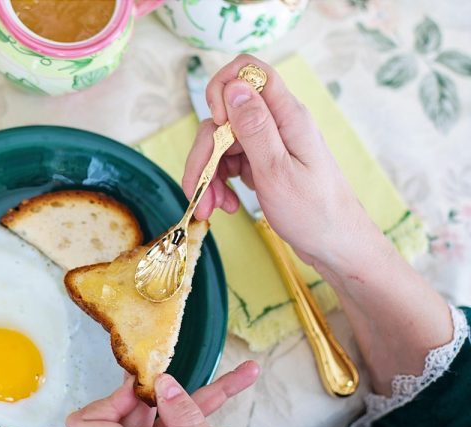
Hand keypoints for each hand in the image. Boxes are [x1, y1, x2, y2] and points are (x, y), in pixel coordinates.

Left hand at [67, 361, 268, 426]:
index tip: (147, 384)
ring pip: (173, 422)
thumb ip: (187, 423)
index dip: (112, 397)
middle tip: (218, 368)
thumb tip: (163, 383)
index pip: (89, 422)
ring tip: (245, 379)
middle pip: (145, 409)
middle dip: (186, 388)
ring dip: (212, 406)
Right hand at [182, 54, 385, 274]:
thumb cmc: (314, 213)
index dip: (222, 89)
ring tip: (213, 208)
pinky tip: (225, 205)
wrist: (336, 247)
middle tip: (198, 191)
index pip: (249, 72)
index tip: (215, 124)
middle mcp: (277, 124)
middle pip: (225, 117)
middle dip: (205, 153)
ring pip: (223, 143)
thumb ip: (254, 127)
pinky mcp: (264, 163)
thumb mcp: (277, 171)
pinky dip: (220, 184)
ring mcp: (270, 144)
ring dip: (209, 175)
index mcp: (287, 116)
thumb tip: (233, 87)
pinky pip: (231, 162)